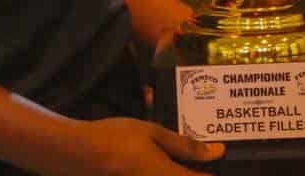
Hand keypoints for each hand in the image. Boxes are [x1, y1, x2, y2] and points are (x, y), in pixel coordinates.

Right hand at [75, 117, 222, 175]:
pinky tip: (163, 162)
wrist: (80, 154)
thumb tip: (218, 151)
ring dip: (181, 171)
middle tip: (203, 157)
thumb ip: (186, 145)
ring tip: (183, 158)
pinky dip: (167, 171)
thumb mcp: (154, 133)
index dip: (216, 172)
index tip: (224, 162)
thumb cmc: (117, 139)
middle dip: (197, 171)